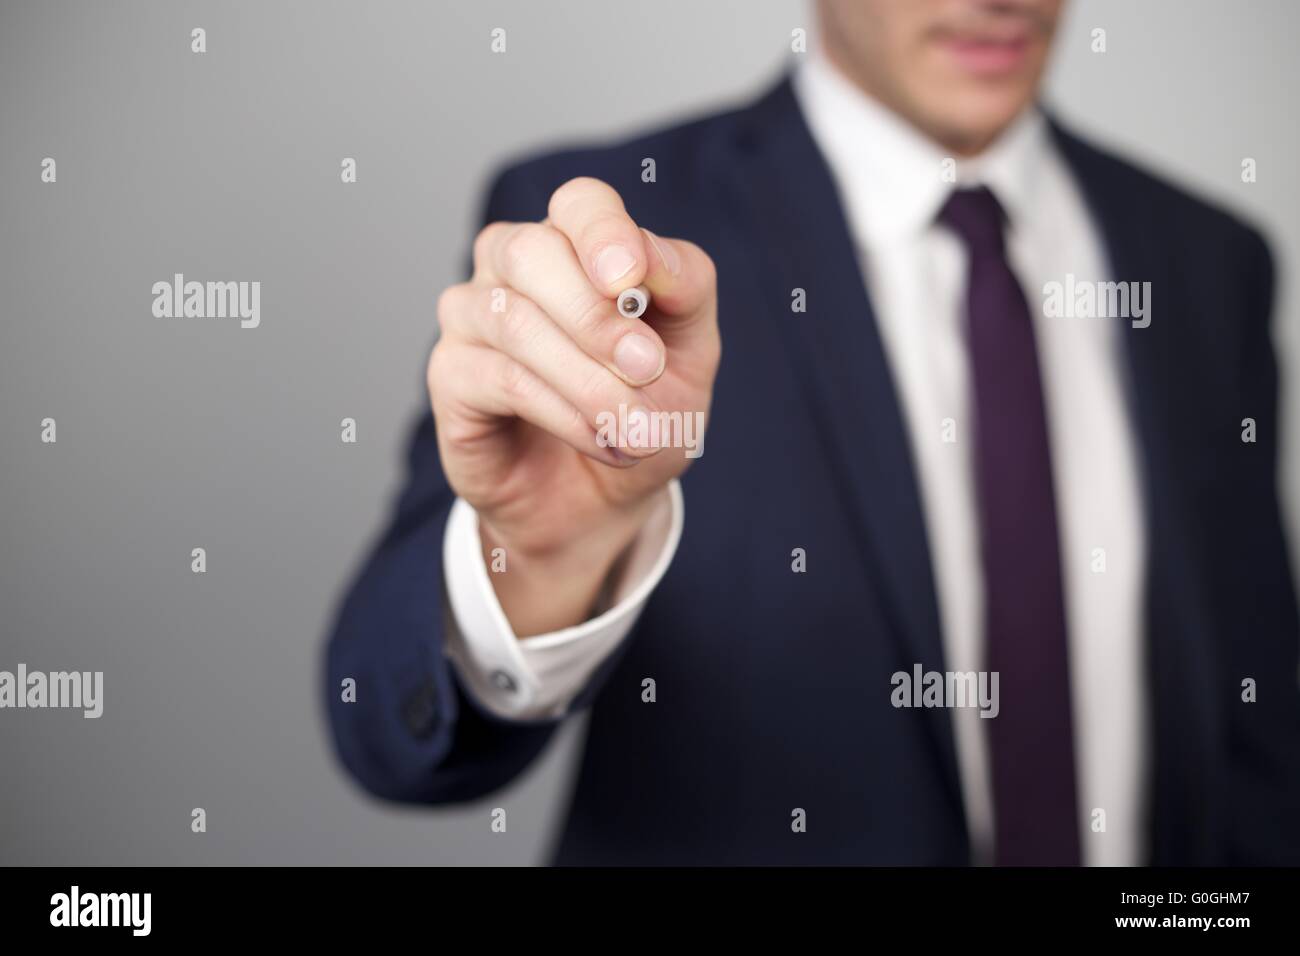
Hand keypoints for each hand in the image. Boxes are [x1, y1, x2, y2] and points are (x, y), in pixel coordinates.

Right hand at [429, 177, 719, 634]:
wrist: (604, 500)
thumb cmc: (645, 413)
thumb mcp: (690, 354)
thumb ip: (684, 289)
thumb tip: (650, 255)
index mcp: (577, 246)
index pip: (580, 206)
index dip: (603, 234)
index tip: (630, 280)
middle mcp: (512, 267)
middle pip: (532, 251)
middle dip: (596, 316)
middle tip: (647, 369)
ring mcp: (471, 317)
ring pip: (514, 320)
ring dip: (586, 378)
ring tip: (635, 428)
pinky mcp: (450, 377)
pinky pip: (500, 378)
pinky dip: (561, 411)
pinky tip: (600, 438)